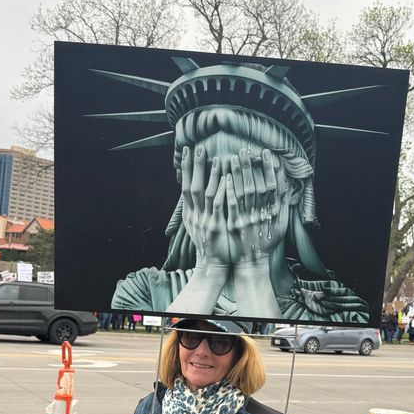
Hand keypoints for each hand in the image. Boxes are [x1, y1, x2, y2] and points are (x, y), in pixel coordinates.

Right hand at [180, 145, 229, 266]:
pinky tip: (228, 179)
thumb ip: (197, 208)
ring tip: (216, 158)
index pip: (185, 187)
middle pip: (193, 187)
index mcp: (190, 214)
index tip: (188, 151)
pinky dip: (223, 192)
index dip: (186, 168)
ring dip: (211, 176)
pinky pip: (220, 207)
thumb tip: (194, 190)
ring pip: (207, 194)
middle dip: (195, 167)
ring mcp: (206, 222)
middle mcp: (195, 216)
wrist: (212, 266)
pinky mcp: (217, 228)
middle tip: (198, 148)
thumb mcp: (198, 225)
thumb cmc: (209, 244)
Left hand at [226, 148, 286, 266]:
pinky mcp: (234, 225)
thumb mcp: (282, 223)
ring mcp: (247, 220)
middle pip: (257, 186)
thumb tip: (288, 183)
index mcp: (274, 213)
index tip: (267, 153)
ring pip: (244, 193)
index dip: (271, 169)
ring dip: (239, 174)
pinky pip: (231, 206)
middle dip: (253, 167)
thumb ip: (284, 203)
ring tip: (234, 157)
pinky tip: (226, 177)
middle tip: (247, 150)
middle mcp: (261, 214)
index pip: (274, 186)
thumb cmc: (268, 241)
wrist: (253, 262)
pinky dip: (230, 191)